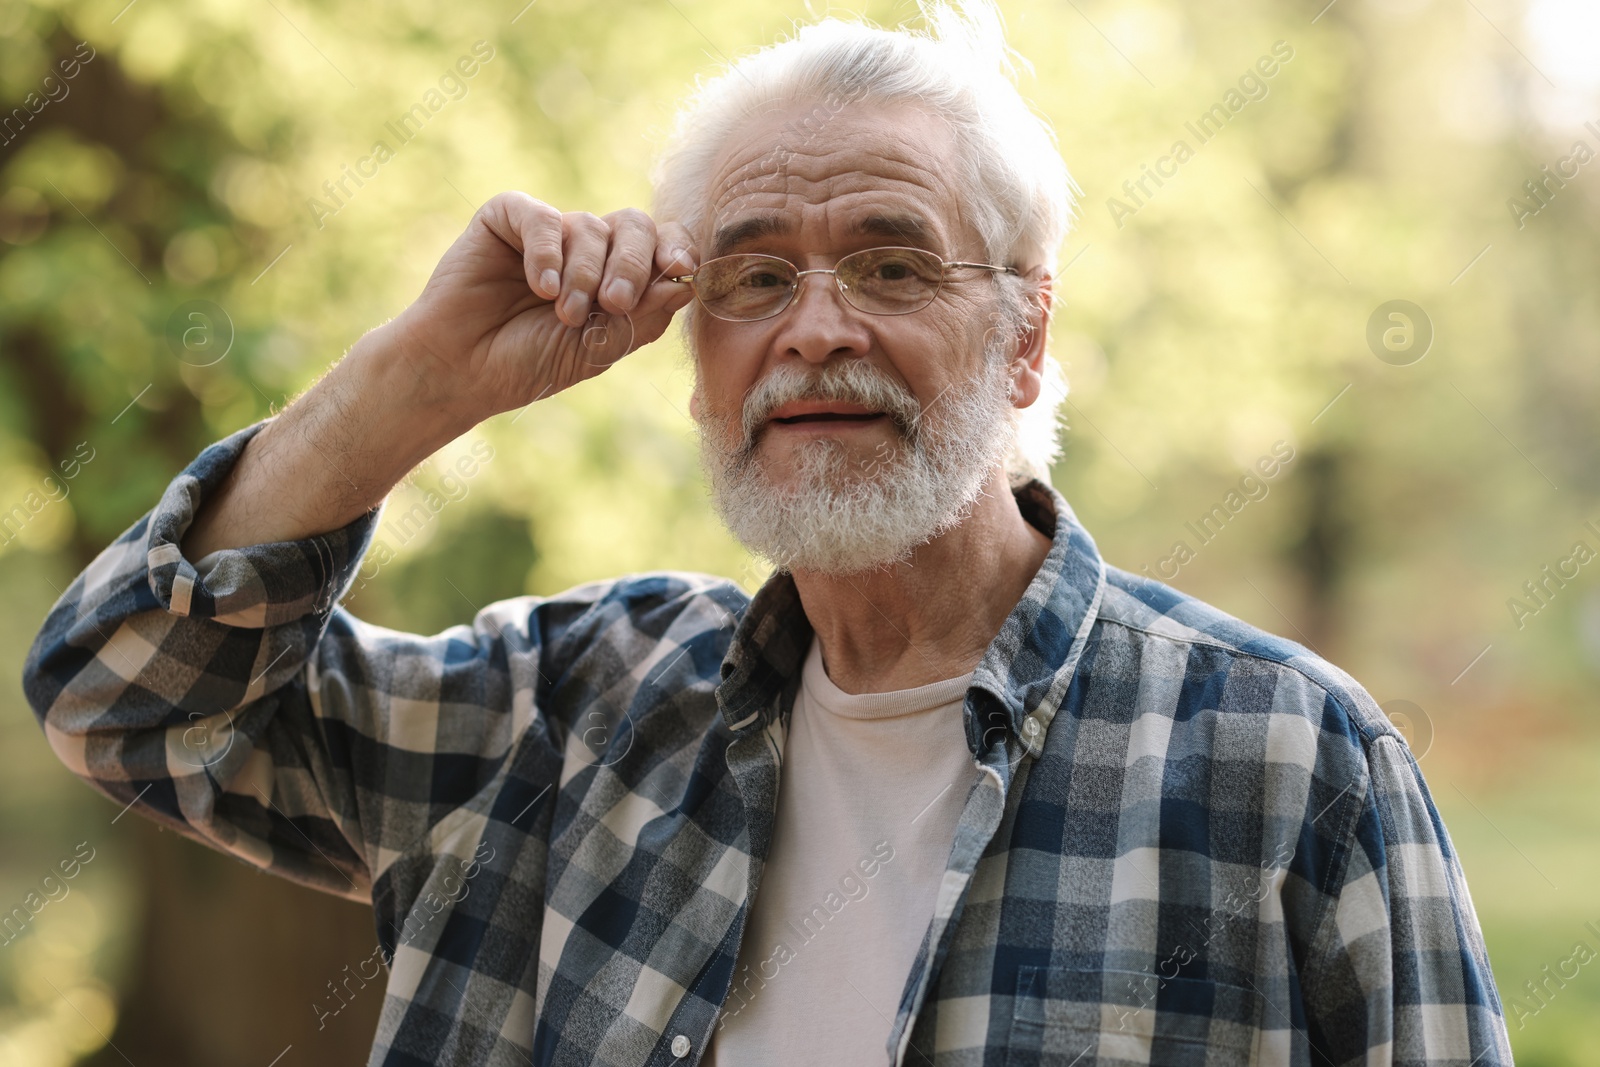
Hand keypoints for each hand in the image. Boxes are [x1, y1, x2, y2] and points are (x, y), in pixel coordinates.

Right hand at [389, 191, 696, 423]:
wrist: (461, 370)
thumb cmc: (527, 364)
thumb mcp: (596, 349)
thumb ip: (642, 317)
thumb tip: (685, 282)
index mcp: (617, 276)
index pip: (662, 244)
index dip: (677, 248)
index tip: (682, 268)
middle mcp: (588, 248)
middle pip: (635, 226)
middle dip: (632, 265)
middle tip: (614, 303)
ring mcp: (549, 231)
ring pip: (590, 226)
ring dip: (583, 275)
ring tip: (563, 315)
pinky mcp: (506, 219)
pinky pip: (541, 218)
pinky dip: (547, 253)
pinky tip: (541, 288)